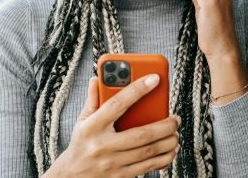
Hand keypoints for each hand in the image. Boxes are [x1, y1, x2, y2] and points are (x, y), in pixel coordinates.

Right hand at [45, 75, 179, 177]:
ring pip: (148, 152)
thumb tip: (97, 79)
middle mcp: (103, 145)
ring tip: (176, 133)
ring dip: (168, 142)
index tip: (155, 79)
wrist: (71, 176)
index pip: (117, 104)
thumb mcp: (82, 120)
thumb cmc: (81, 143)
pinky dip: (163, 158)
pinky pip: (147, 167)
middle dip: (164, 125)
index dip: (137, 90)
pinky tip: (171, 150)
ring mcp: (112, 163)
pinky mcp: (120, 176)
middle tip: (176, 118)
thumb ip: (92, 100)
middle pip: (141, 134)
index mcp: (93, 126)